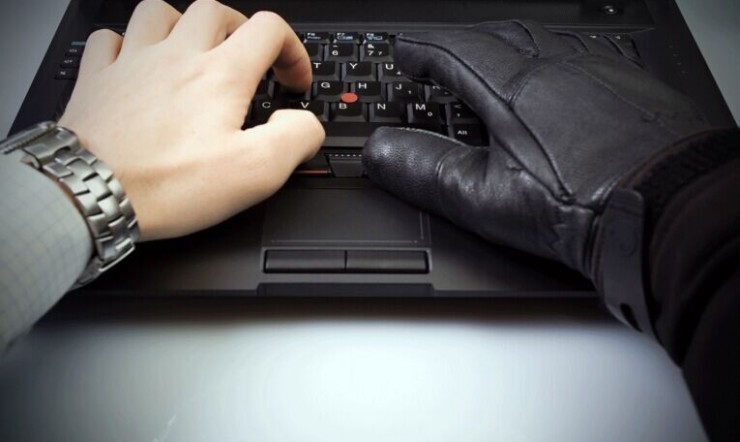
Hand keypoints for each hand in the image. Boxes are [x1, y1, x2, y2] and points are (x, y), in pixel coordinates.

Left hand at [59, 0, 323, 240]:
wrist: (92, 194)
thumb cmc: (168, 185)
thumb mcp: (256, 172)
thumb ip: (295, 138)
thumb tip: (305, 123)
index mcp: (220, 75)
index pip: (269, 30)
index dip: (292, 50)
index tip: (292, 82)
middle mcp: (176, 57)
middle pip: (216, 12)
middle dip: (241, 32)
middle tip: (248, 63)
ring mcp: (132, 63)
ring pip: (160, 13)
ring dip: (185, 26)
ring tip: (194, 54)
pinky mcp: (97, 80)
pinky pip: (109, 39)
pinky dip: (128, 45)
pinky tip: (137, 66)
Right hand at [363, 21, 708, 278]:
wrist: (673, 211)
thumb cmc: (584, 208)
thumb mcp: (488, 199)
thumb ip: (427, 171)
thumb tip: (380, 151)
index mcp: (514, 89)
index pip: (454, 51)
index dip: (422, 52)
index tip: (405, 55)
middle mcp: (557, 67)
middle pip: (498, 36)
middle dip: (463, 45)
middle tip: (444, 61)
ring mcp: (599, 72)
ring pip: (543, 43)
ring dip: (510, 50)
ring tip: (495, 71)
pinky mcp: (632, 87)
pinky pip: (583, 58)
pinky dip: (555, 64)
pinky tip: (560, 87)